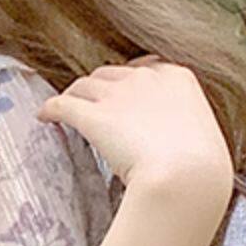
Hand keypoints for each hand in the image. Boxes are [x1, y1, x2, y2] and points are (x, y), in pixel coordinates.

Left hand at [36, 55, 234, 199]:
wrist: (186, 177)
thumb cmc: (200, 168)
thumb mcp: (201, 137)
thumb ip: (183, 128)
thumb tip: (174, 145)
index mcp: (177, 78)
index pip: (145, 68)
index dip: (129, 81)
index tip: (124, 91)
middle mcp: (145, 78)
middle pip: (110, 73)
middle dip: (99, 87)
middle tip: (93, 104)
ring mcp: (117, 95)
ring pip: (84, 85)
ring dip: (74, 95)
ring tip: (66, 107)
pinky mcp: (92, 115)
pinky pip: (62, 104)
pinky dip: (51, 108)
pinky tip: (44, 116)